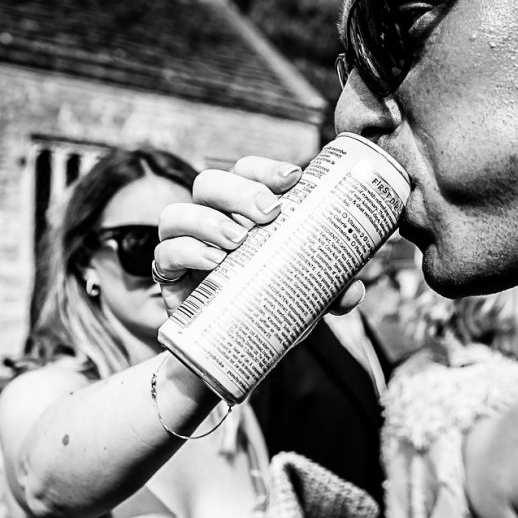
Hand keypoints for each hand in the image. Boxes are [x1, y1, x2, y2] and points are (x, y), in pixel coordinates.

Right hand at [155, 156, 366, 312]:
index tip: (293, 179)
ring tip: (237, 243)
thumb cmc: (267, 305)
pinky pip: (164, 254)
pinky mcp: (168, 276)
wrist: (233, 348)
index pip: (245, 172)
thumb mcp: (305, 295)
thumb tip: (354, 288)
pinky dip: (185, 252)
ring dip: (207, 221)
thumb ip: (331, 289)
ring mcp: (185, 246)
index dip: (264, 169)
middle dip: (238, 191)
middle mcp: (210, 221)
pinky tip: (212, 263)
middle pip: (209, 183)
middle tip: (267, 213)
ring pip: (176, 213)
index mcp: (242, 213)